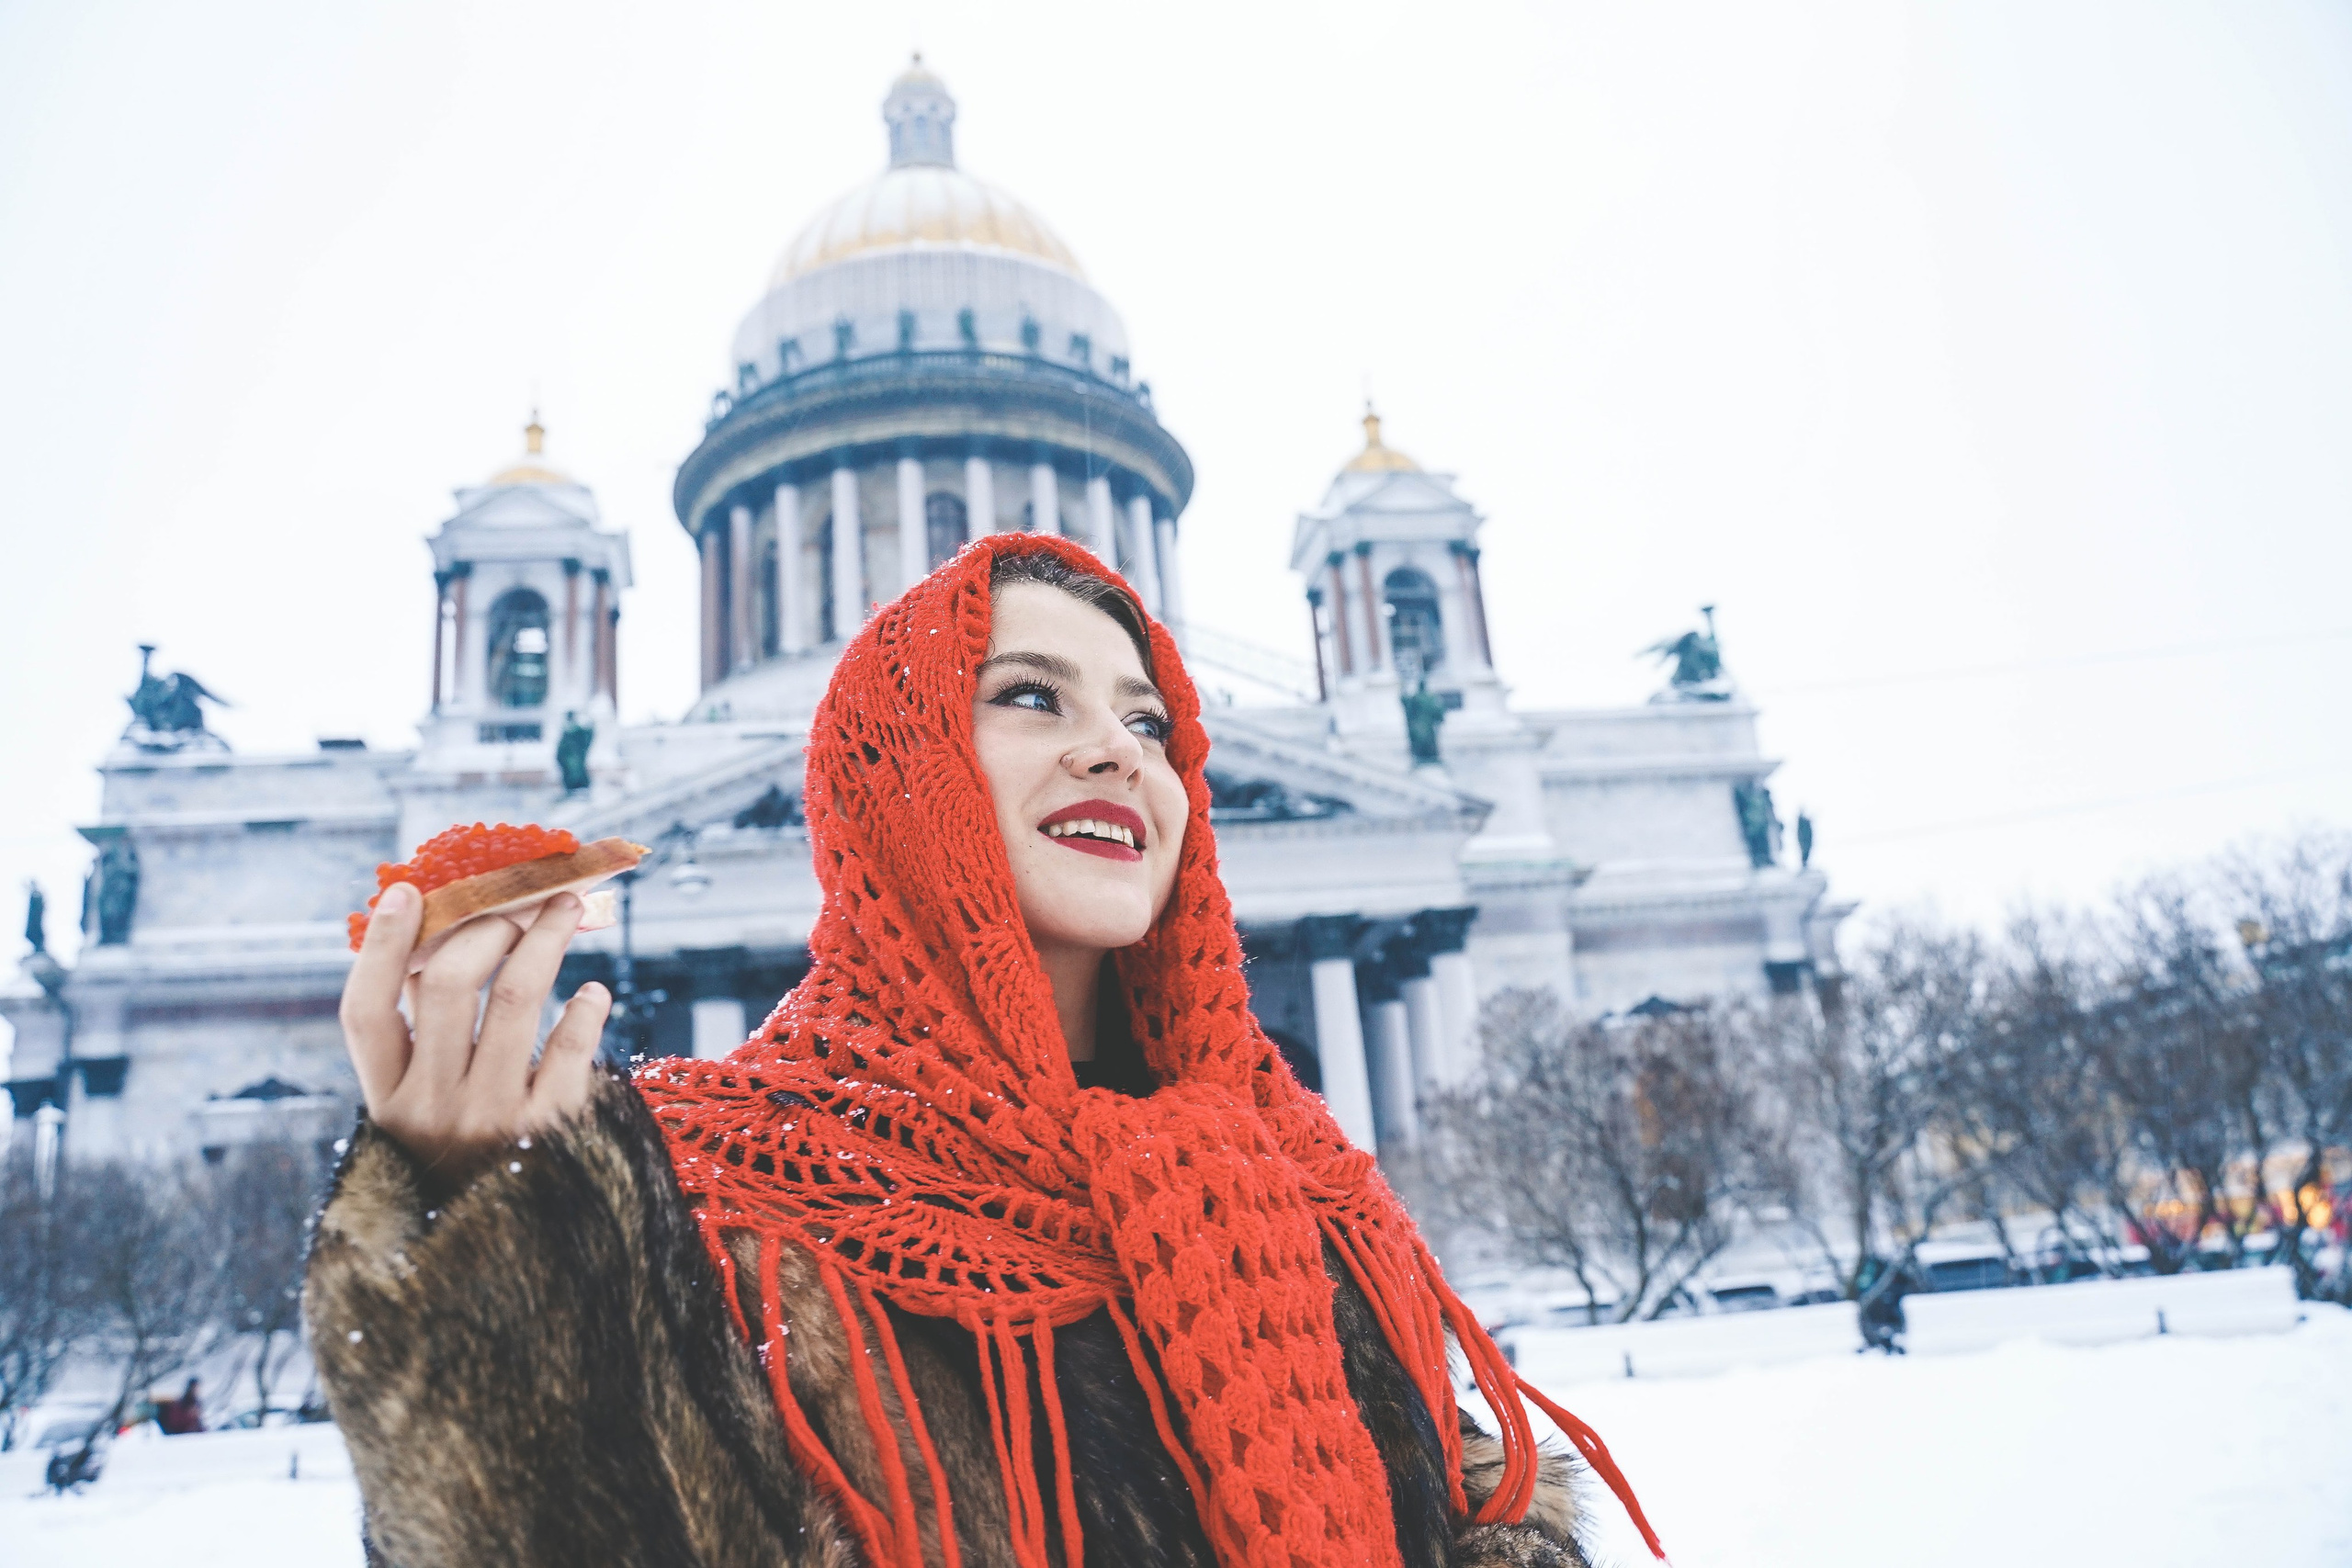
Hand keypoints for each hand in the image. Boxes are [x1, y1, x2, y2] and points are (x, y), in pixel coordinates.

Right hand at [338, 881, 612, 1193]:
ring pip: (515, 999)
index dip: (381, 947)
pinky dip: (585, 1009)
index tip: (407, 891)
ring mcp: (488, 1120)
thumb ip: (422, 1037)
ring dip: (544, 940)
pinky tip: (592, 992)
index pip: (364, 1011)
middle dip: (488, 926)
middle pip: (448, 987)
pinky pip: (568, 1048)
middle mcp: (428, 1109)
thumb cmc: (468, 1158)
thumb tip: (437, 939)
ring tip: (565, 911)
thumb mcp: (423, 1111)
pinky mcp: (548, 1131)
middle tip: (519, 900)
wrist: (514, 1258)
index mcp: (385, 1099)